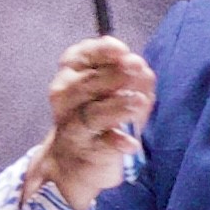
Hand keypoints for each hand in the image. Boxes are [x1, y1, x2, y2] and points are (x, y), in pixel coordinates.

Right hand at [29, 34, 152, 208]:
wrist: (74, 159)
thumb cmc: (97, 113)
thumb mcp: (113, 89)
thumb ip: (130, 77)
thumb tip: (143, 71)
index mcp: (71, 75)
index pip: (79, 56)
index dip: (101, 51)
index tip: (123, 50)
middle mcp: (66, 99)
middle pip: (85, 83)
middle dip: (113, 75)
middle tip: (136, 67)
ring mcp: (74, 127)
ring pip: (92, 114)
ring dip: (116, 106)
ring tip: (138, 101)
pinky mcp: (87, 151)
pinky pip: (102, 145)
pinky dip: (117, 143)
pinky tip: (132, 143)